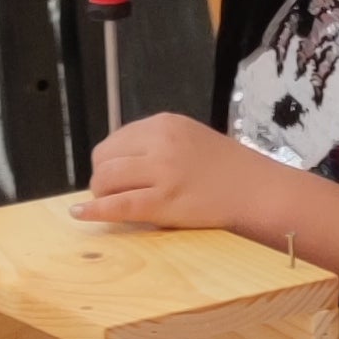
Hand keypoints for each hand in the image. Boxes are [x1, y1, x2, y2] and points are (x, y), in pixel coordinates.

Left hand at [84, 111, 265, 234]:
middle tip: (112, 192)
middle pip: (105, 157)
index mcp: (165, 124)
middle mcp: (160, 142)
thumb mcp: (191, 139)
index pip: (117, 138)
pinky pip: (118, 205)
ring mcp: (162, 172)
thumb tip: (121, 162)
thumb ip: (158, 144)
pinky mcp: (164, 201)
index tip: (116, 174)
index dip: (111, 160)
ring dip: (101, 193)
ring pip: (106, 179)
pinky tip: (80, 214)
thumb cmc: (229, 169)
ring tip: (110, 203)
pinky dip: (94, 211)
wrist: (259, 190)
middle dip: (102, 177)